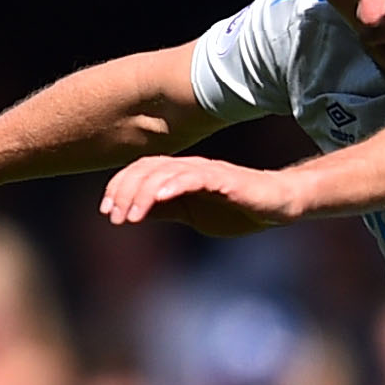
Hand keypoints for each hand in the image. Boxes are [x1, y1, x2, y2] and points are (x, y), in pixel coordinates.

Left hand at [100, 156, 301, 235]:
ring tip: (131, 215)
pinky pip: (194, 177)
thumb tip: (134, 211)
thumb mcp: (192, 214)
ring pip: (165, 172)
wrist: (277, 206)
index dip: (119, 187)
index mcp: (179, 173)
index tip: (107, 212)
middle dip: (124, 192)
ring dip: (142, 193)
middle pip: (146, 168)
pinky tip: (159, 197)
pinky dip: (174, 185)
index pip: (141, 171)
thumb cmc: (237, 209)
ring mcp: (207, 170)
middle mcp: (189, 167)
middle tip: (115, 217)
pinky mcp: (225, 179)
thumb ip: (166, 209)